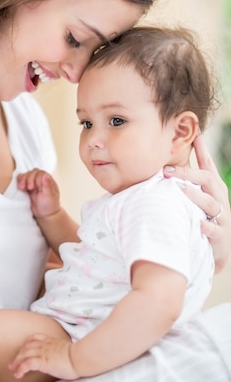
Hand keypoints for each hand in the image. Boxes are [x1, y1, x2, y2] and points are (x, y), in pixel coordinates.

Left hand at [8, 333, 77, 380]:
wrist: (80, 357)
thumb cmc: (79, 356)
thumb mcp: (69, 350)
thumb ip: (63, 352)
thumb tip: (65, 358)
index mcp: (51, 341)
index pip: (35, 338)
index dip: (27, 343)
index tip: (23, 348)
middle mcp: (45, 345)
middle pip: (27, 347)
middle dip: (18, 354)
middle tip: (13, 362)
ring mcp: (43, 352)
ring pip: (24, 354)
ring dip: (17, 362)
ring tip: (13, 369)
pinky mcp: (43, 362)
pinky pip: (27, 364)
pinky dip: (20, 369)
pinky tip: (18, 375)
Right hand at [17, 169, 60, 218]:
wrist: (44, 214)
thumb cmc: (49, 206)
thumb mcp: (49, 197)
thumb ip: (47, 185)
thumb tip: (46, 175)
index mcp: (48, 181)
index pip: (40, 173)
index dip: (34, 178)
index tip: (31, 188)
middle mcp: (41, 180)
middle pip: (33, 172)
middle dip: (28, 179)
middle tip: (27, 188)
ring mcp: (34, 183)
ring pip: (27, 175)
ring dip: (23, 180)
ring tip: (21, 188)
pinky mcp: (28, 187)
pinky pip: (23, 180)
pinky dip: (20, 181)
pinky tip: (19, 185)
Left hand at [164, 134, 230, 271]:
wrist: (218, 249)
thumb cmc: (202, 216)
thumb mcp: (197, 195)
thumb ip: (183, 180)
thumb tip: (160, 164)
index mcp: (213, 186)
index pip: (207, 163)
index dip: (201, 147)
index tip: (194, 132)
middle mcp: (218, 198)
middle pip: (206, 179)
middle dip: (187, 174)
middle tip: (167, 171)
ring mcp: (221, 216)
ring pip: (211, 203)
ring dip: (195, 196)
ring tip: (181, 191)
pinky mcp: (220, 235)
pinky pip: (214, 230)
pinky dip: (207, 227)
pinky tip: (199, 225)